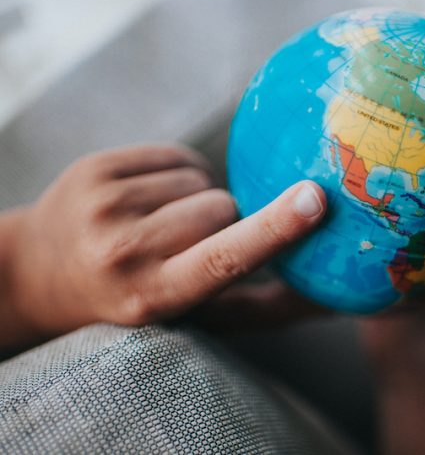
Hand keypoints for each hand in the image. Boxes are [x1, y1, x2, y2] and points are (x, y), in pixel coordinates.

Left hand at [0, 145, 326, 348]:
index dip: (274, 229)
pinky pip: (175, 155)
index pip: (225, 258)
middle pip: (222, 208)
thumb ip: (261, 307)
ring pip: (200, 178)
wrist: (42, 271)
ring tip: (166, 222)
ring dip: (200, 196)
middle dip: (226, 219)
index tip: (314, 200)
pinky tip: (153, 199)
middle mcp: (121, 252)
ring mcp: (102, 205)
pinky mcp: (94, 168)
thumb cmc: (137, 297)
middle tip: (193, 242)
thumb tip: (336, 299)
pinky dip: (179, 174)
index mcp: (152, 297)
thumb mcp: (195, 316)